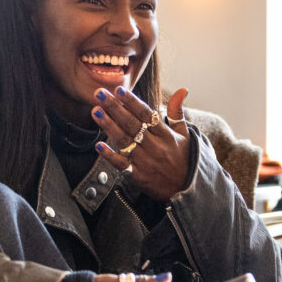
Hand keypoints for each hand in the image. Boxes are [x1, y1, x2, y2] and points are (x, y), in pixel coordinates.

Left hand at [92, 87, 190, 201]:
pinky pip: (122, 165)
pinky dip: (110, 156)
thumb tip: (182, 90)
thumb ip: (177, 112)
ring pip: (125, 141)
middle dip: (115, 108)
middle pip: (132, 124)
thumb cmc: (184, 159)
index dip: (132, 102)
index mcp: (166, 135)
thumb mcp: (186, 135)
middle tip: (99, 94)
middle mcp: (155, 146)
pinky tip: (98, 145)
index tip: (119, 90)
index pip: (146, 114)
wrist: (186, 191)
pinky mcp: (138, 177)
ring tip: (95, 112)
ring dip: (109, 126)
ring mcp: (145, 162)